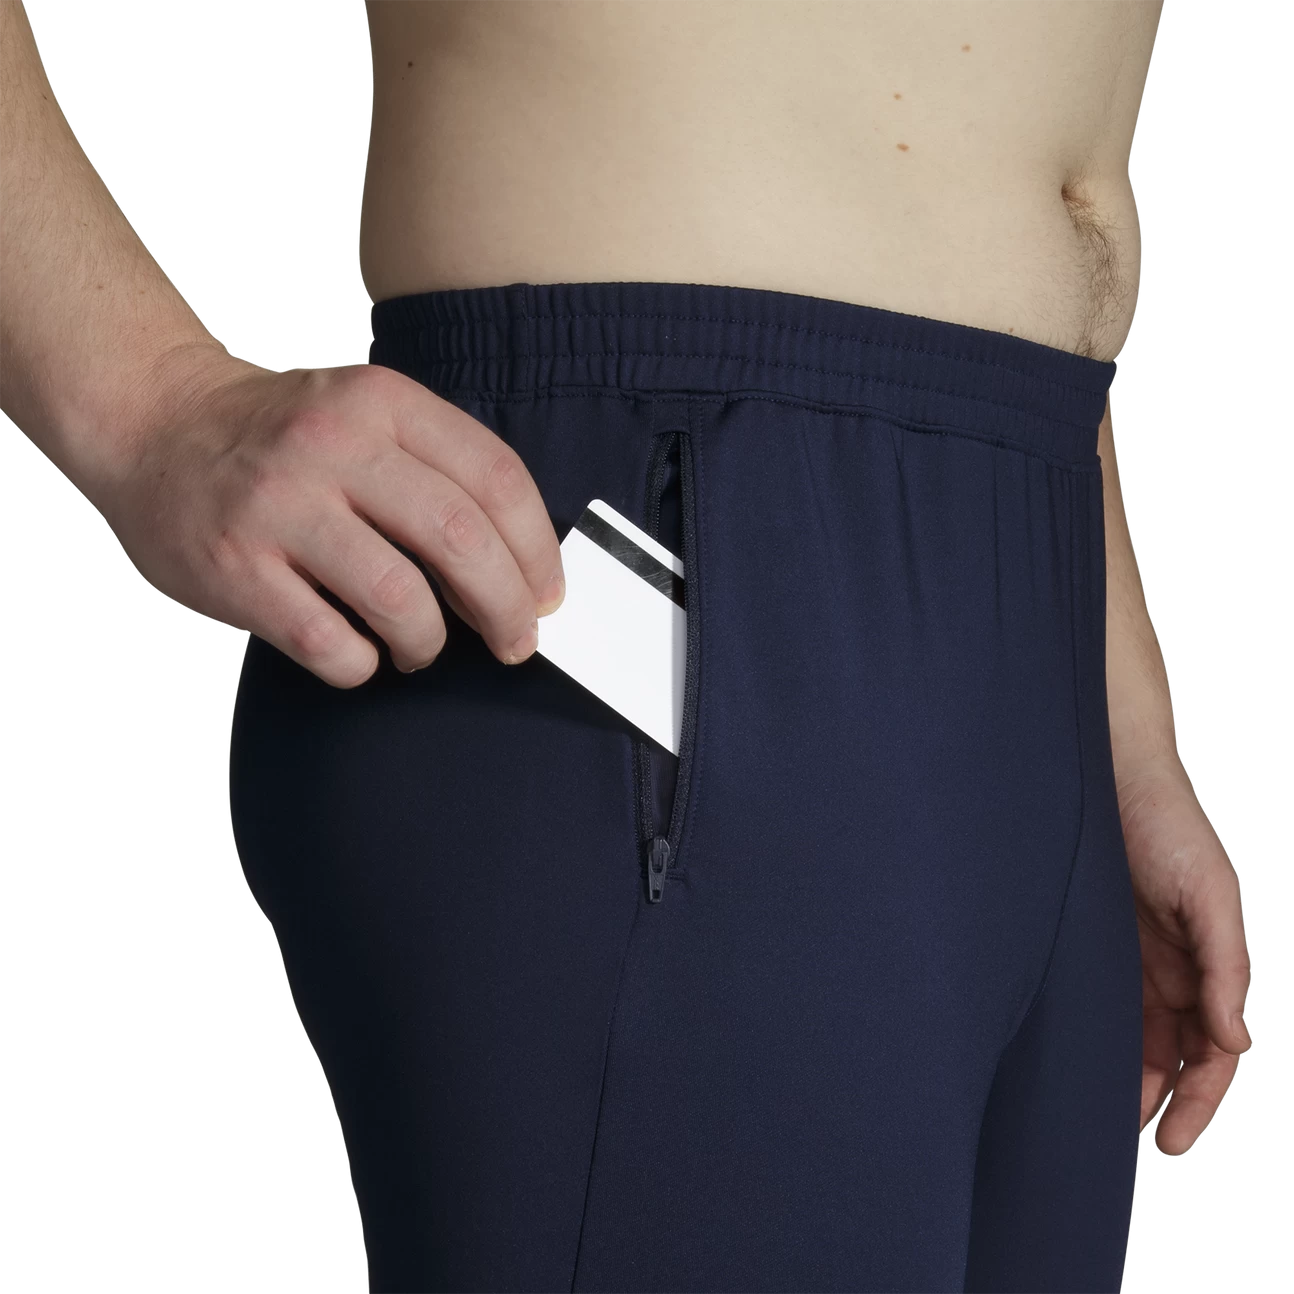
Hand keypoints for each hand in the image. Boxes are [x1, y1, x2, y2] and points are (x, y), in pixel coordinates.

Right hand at [93, 346, 565, 686]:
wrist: (152, 423)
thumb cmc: (278, 436)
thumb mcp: (364, 414)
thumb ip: (437, 468)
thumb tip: (522, 563)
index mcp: (381, 401)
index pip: (496, 478)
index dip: (537, 550)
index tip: (547, 596)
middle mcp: (333, 445)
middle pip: (461, 540)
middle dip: (506, 608)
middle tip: (514, 642)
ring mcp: (279, 505)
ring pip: (400, 601)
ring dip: (428, 643)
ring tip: (420, 649)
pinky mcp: (236, 567)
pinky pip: (330, 644)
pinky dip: (361, 665)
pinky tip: (358, 654)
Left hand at [1116, 752, 1252, 1153]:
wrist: (1109, 768)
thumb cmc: (1167, 821)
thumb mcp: (1209, 892)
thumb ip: (1226, 966)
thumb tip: (1236, 1040)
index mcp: (1207, 961)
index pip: (1213, 1051)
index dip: (1199, 1100)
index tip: (1170, 1141)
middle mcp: (1170, 965)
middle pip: (1169, 1053)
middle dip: (1153, 1098)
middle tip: (1119, 1139)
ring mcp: (1127, 953)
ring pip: (1130, 1032)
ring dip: (1120, 1074)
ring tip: (1090, 1115)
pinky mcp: (1087, 937)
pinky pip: (1093, 998)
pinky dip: (1089, 1033)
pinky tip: (1067, 1058)